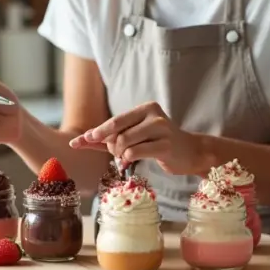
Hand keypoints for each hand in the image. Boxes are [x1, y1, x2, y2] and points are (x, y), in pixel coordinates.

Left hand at [69, 101, 202, 174]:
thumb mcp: (134, 136)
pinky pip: (136, 152)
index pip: (115, 120)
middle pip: (118, 131)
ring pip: (125, 142)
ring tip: (124, 158)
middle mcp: (154, 115)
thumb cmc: (158, 144)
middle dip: (111, 145)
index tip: (80, 141)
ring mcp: (162, 129)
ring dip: (119, 154)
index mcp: (145, 108)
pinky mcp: (166, 145)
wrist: (189, 153)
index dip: (98, 132)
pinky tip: (129, 162)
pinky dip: (128, 159)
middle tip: (116, 153)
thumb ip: (108, 137)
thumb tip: (80, 140)